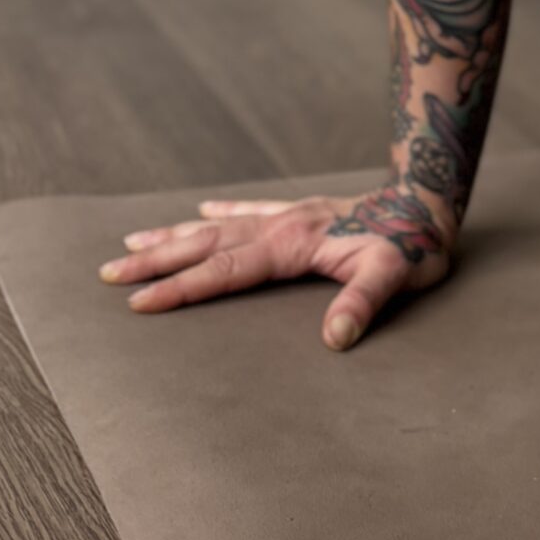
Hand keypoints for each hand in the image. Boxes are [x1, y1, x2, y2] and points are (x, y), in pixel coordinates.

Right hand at [96, 188, 452, 349]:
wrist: (432, 201)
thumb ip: (363, 303)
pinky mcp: (302, 212)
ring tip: (131, 241)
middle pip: (206, 243)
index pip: (224, 270)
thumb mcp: (396, 276)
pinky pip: (250, 208)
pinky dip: (222, 208)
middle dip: (157, 260)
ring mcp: (289, 215)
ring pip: (218, 223)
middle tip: (107, 272)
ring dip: (175, 234)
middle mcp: (281, 225)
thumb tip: (335, 338)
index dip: (181, 288)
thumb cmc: (416, 245)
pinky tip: (202, 207)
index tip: (137, 303)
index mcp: (292, 244)